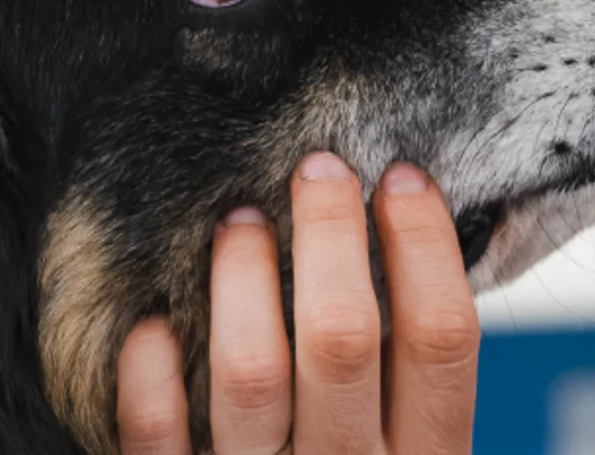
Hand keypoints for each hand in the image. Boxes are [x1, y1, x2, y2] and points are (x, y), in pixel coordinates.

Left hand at [113, 152, 477, 454]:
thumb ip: (411, 381)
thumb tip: (404, 238)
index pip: (444, 340)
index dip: (424, 245)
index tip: (398, 176)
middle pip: (345, 339)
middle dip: (329, 234)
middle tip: (314, 167)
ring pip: (251, 373)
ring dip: (241, 280)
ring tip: (237, 219)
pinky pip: (157, 438)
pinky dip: (149, 373)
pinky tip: (151, 322)